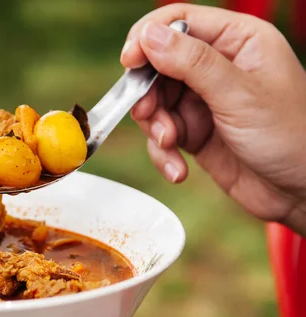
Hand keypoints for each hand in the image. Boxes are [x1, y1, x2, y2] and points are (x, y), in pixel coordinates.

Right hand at [121, 4, 305, 235]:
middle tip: (149, 115)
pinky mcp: (195, 132)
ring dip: (155, 127)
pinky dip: (163, 152)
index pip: (179, 21)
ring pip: (155, 102)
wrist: (302, 193)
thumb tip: (150, 35)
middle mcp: (218, 66)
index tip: (129, 63)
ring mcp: (204, 100)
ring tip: (170, 145)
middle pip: (159, 65)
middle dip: (149, 94)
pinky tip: (178, 169)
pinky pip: (162, 134)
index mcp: (238, 40)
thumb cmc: (291, 137)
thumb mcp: (240, 95)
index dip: (148, 38)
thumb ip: (193, 63)